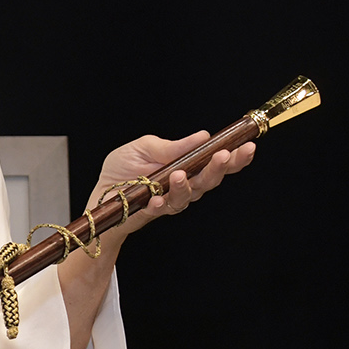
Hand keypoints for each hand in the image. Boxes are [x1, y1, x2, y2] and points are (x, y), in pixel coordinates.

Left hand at [90, 131, 255, 238]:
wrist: (101, 194)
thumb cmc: (122, 169)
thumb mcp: (143, 148)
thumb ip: (171, 146)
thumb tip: (203, 136)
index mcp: (186, 165)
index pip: (216, 161)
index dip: (234, 156)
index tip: (248, 147)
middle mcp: (185, 183)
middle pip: (210, 179)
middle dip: (219, 168)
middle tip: (224, 157)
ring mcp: (172, 199)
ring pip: (190, 195)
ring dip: (187, 186)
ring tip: (180, 175)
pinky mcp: (156, 212)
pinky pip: (164, 209)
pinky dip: (161, 203)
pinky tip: (156, 199)